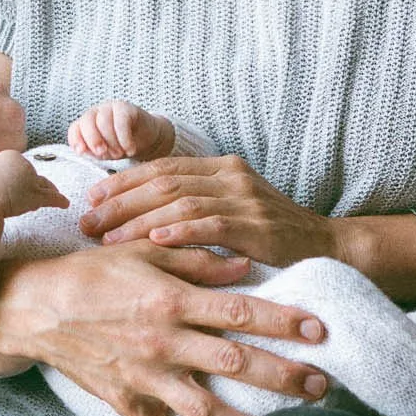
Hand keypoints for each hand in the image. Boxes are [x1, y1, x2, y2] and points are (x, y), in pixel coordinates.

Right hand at [0, 148, 69, 254]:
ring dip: (46, 194)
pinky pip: (51, 198)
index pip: (22, 167)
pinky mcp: (35, 195)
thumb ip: (1, 179)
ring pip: (42, 187)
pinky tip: (64, 204)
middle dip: (34, 187)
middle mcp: (22, 164)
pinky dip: (59, 201)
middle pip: (34, 177)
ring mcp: (30, 179)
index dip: (22, 180)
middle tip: (28, 199)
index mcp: (8, 156)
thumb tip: (14, 187)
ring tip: (46, 201)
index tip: (16, 189)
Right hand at [0, 244, 331, 415]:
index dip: (282, 321)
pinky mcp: (125, 402)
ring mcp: (145, 377)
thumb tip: (243, 266)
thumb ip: (196, 262)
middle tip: (321, 386)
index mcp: (170, 301)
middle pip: (233, 363)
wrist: (32, 308)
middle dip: (282, 376)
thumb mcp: (141, 253)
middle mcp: (163, 343)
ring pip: (204, 410)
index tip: (318, 330)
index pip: (238, 312)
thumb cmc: (89, 273)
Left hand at [67, 98, 179, 162]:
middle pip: (87, 121)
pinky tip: (129, 149)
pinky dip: (124, 138)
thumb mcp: (105, 152)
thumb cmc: (121, 146)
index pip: (75, 128)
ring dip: (111, 141)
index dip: (76, 140)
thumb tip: (83, 151)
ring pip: (104, 121)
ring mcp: (111, 108)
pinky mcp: (127, 108)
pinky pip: (122, 121)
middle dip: (93, 139)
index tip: (81, 152)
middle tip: (103, 153)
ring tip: (120, 154)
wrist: (147, 138)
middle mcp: (96, 113)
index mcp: (86, 124)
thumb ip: (92, 152)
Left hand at [78, 153, 339, 274]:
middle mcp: (232, 176)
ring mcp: (246, 199)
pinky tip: (152, 242)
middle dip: (120, 202)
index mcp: (222, 167)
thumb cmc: (273, 237)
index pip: (161, 167)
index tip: (91, 198)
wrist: (329, 248)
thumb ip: (195, 203)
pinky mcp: (258, 226)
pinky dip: (179, 232)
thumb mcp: (232, 210)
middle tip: (86, 221)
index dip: (123, 182)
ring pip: (179, 203)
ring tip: (107, 237)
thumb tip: (140, 212)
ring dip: (139, 221)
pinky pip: (210, 225)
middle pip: (163, 182)